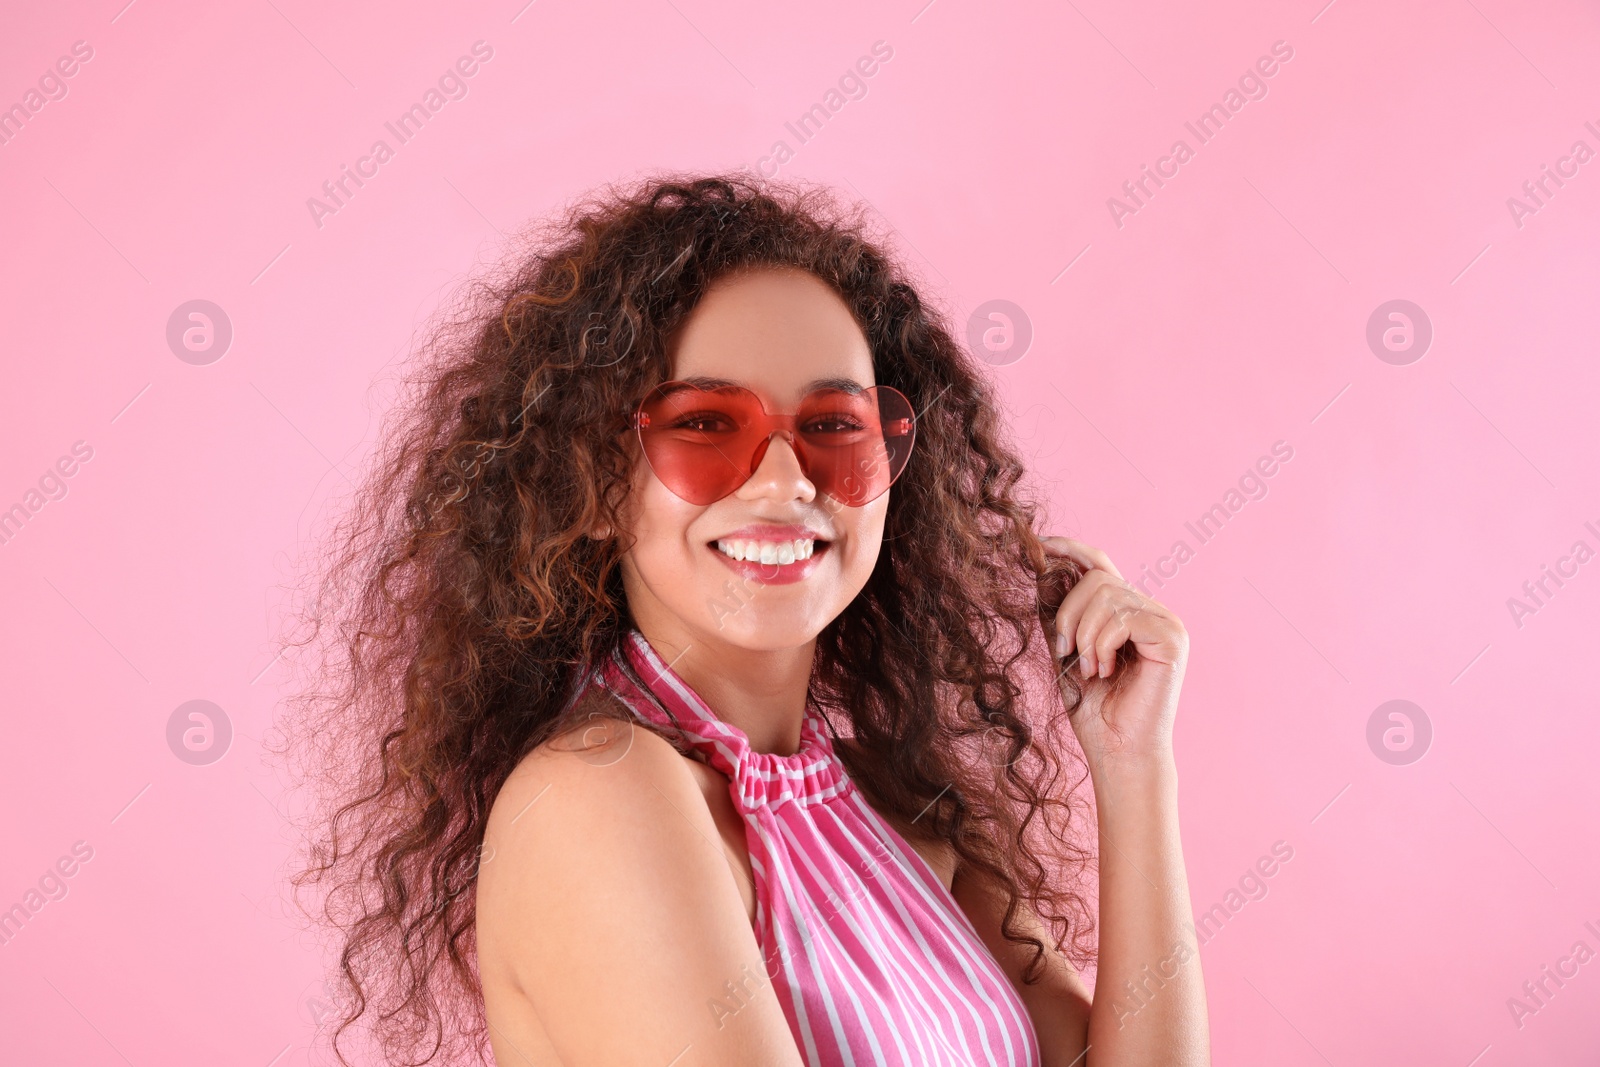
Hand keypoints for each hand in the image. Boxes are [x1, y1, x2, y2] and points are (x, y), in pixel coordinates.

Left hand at [1037, 537, 1188, 772]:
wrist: (1118, 751)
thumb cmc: (1094, 709)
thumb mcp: (1067, 652)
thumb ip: (1061, 614)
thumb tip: (1041, 572)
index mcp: (1127, 612)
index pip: (1101, 565)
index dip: (1071, 549)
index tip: (1040, 545)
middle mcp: (1150, 611)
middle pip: (1098, 578)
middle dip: (1068, 613)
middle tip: (1066, 652)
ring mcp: (1165, 621)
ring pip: (1107, 595)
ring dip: (1084, 635)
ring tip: (1090, 668)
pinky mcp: (1172, 637)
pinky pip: (1122, 618)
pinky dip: (1102, 645)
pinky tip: (1105, 670)